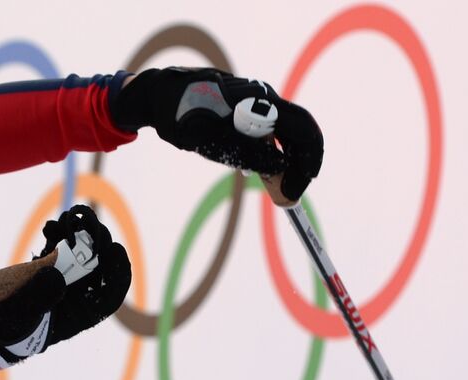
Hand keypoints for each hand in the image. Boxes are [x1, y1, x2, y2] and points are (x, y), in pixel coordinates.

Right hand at [0, 204, 130, 379]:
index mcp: (74, 318)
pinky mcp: (37, 273)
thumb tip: (56, 275)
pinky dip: (56, 237)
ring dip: (78, 234)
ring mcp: (54, 284)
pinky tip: (53, 225)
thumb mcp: (14, 322)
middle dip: (96, 244)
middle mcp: (69, 300)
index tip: (114, 249)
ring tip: (70, 218)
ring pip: (77, 256)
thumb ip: (34, 301)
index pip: (107, 296)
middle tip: (88, 224)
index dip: (117, 272)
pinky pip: (54, 251)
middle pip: (95, 270)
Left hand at [113, 66, 323, 202]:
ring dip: (284, 162)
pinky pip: (268, 131)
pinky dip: (270, 153)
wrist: (159, 95)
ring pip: (284, 133)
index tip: (298, 188)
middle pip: (297, 131)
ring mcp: (257, 101)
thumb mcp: (210, 142)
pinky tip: (257, 172)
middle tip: (287, 197)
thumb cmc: (180, 116)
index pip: (301, 127)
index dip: (308, 159)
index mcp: (259, 99)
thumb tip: (280, 167)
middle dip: (297, 166)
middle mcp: (264, 96)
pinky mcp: (247, 108)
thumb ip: (246, 154)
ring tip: (273, 190)